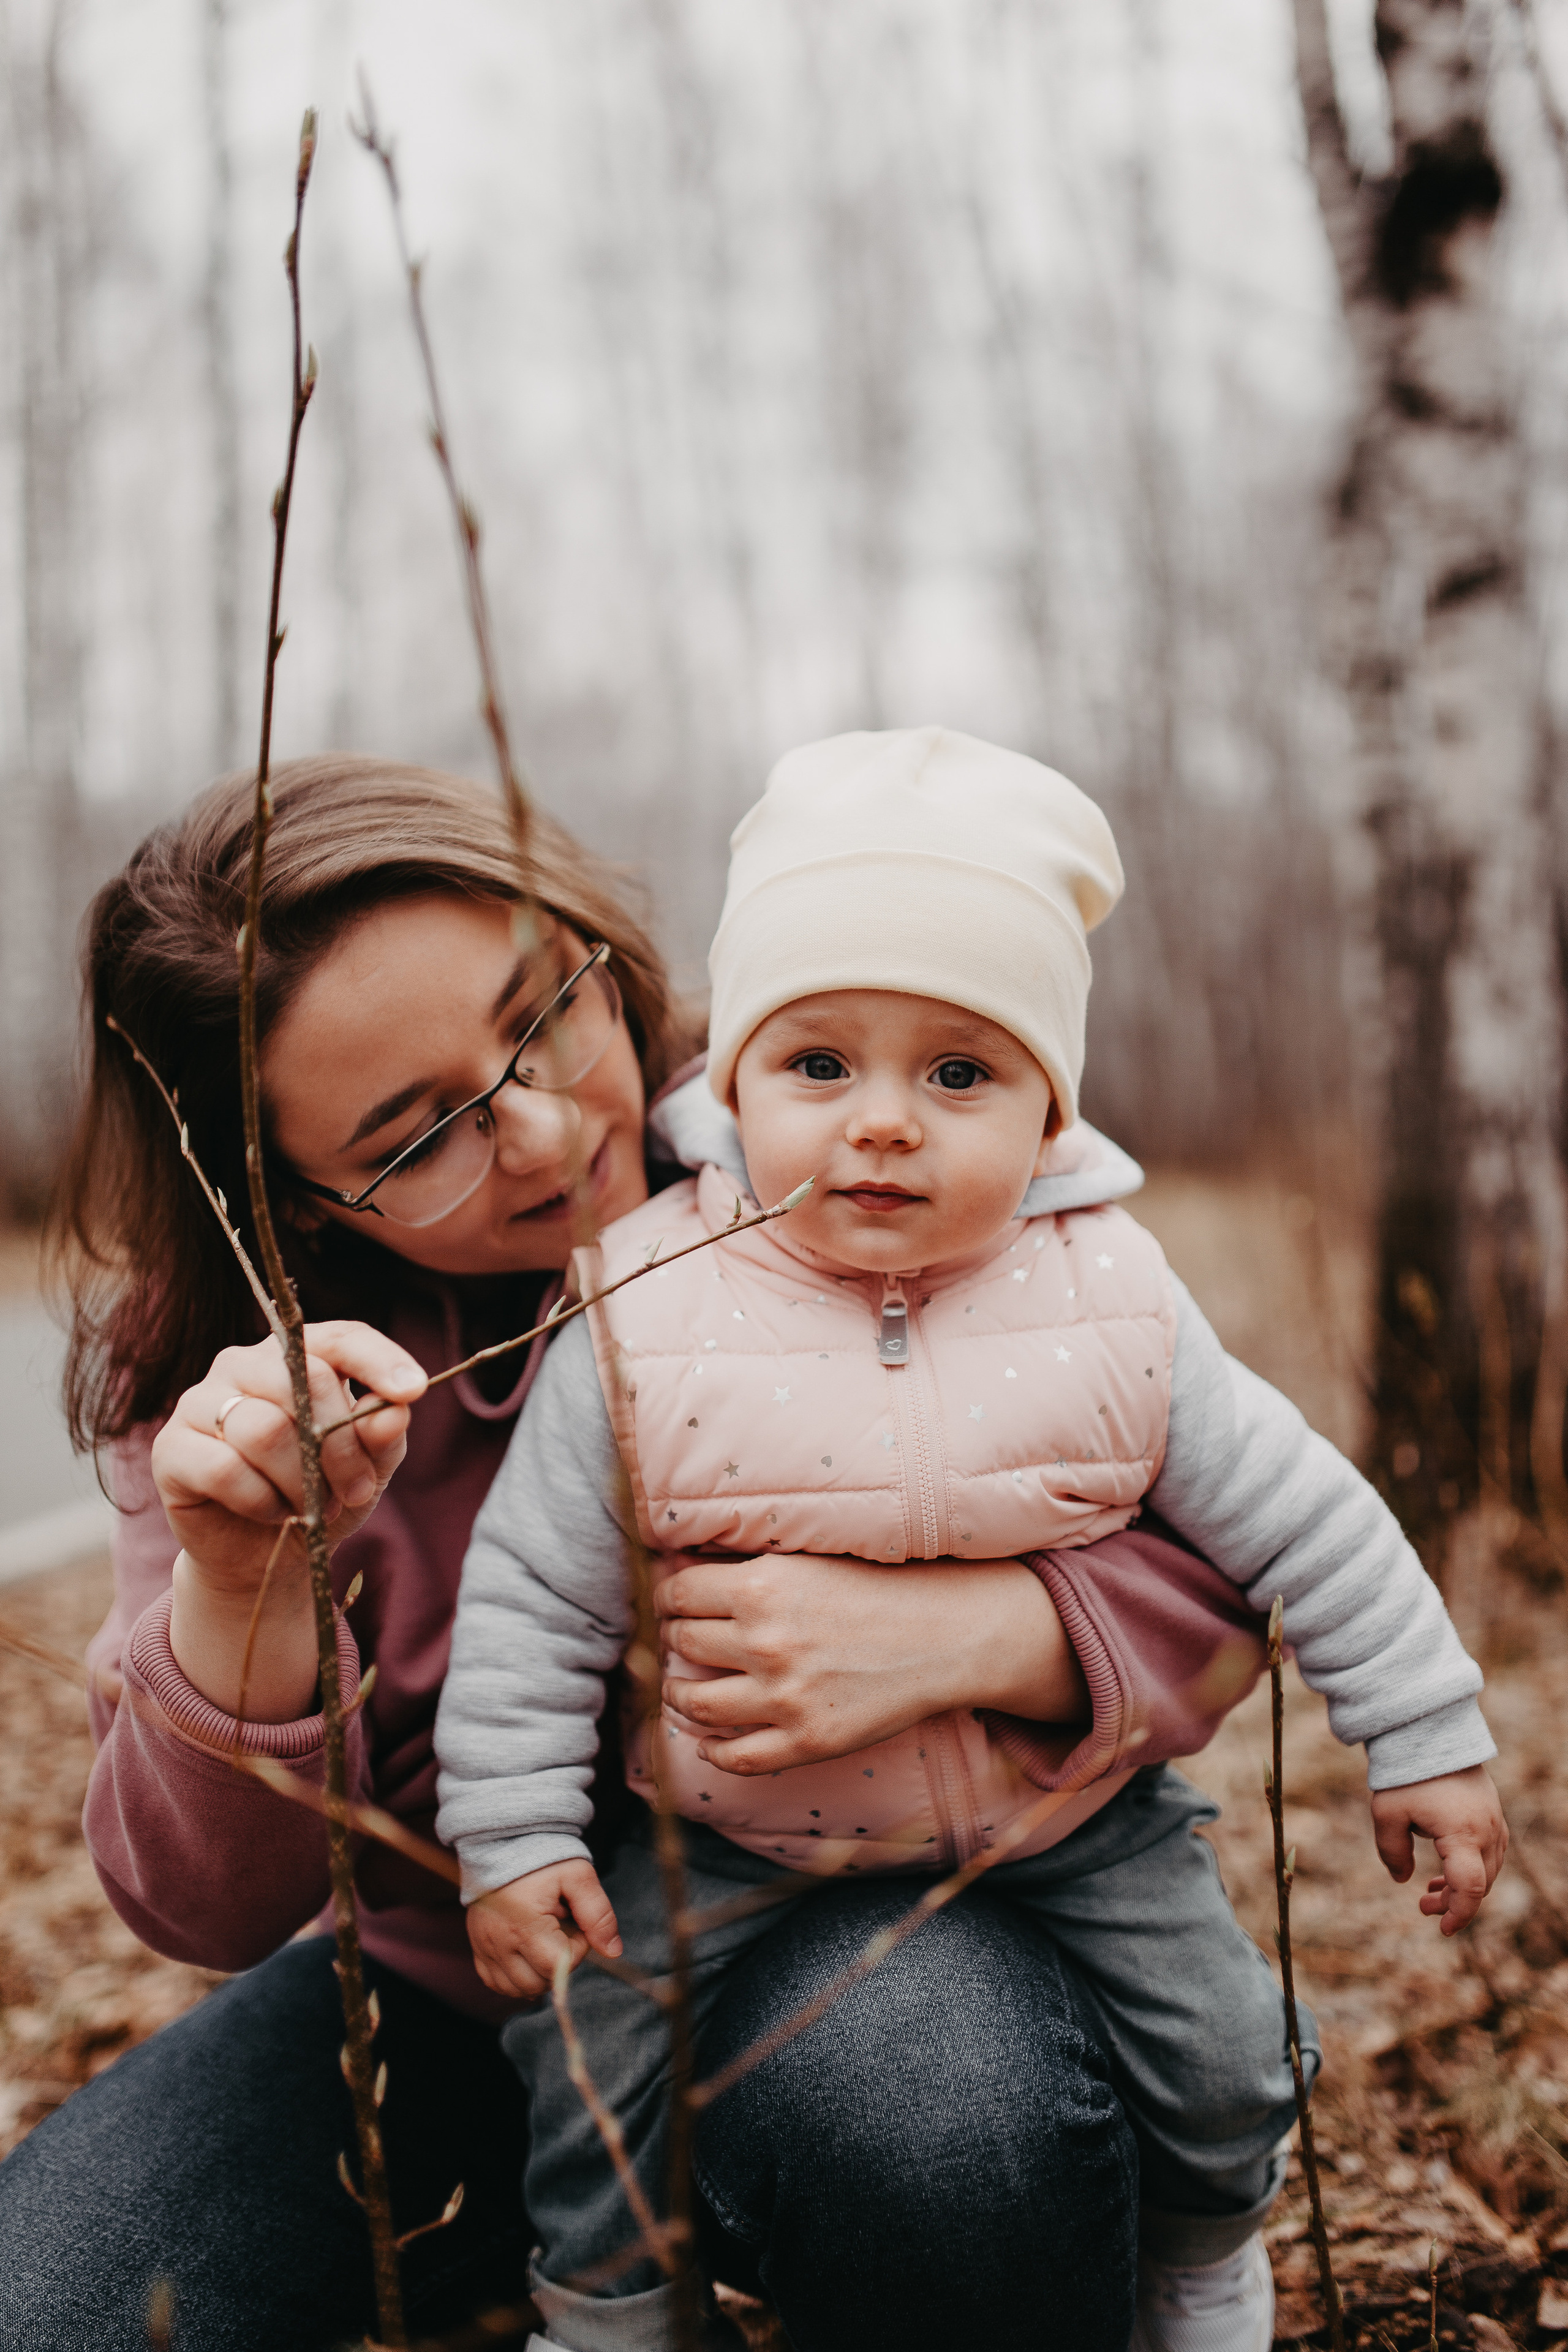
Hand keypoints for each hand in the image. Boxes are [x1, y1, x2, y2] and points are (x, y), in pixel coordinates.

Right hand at [156, 1323, 425, 1721]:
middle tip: (357, 1491)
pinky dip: (261, 1501)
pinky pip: (224, 1468)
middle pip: (304, 1381)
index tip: (414, 1391)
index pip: (339, 1337)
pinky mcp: (171, 1448)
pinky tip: (271, 1512)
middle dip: (342, 1446)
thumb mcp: (368, 1467)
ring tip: (311, 1507)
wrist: (263, 1556)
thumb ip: (382, 1435)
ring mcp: (199, 1401)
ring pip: (264, 1428)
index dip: (379, 1359)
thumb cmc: (318, 1495)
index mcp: (295, 1356)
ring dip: (301, 1480)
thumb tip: (393, 1411)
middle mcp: (243, 1365)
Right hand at [466, 1862, 622, 2000]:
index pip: (558, 1966)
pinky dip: (515, 1979)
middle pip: (538, 1984)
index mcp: (525, 1925)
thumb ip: (598, 1914)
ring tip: (545, 1942)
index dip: (577, 1950)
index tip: (576, 1926)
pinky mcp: (477, 1947)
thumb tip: (613, 1952)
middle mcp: (500, 1942)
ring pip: (517, 1989)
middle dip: (559, 1965)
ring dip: (539, 1975)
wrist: (505, 1841)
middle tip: (562, 1933)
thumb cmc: (544, 1858)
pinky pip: (495, 1983)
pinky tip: (528, 1956)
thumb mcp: (579, 1876)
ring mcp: (485, 1947)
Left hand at [655, 1551, 1088, 1775]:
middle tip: (677, 1642)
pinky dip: (714, 1751)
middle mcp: (764, 1642)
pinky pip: (736, 1757)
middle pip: (681, 1644)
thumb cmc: (880, 1588)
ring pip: (696, 1703)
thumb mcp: (809, 1561)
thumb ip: (750, 1568)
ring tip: (682, 1689)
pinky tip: (711, 1741)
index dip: (669, 1598)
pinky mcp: (806, 1740)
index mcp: (762, 1587)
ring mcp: (784, 1696)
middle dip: (673, 1641)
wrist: (947, 1636)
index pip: (678, 1594)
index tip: (673, 1604)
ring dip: (679, 1695)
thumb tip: (682, 1571)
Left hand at [1370, 1764, 1508, 1935]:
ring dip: (1462, 1887)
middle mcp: (1486, 1831)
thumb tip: (1403, 1880)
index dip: (1458, 1914)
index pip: (1470, 1888)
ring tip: (1429, 1891)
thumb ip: (1392, 1852)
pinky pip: (1489, 1853)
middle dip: (1454, 1903)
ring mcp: (1494, 1822)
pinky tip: (1444, 1871)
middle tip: (1423, 1906)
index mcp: (1463, 1834)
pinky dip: (1470, 1868)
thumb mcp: (1387, 1814)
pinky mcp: (1491, 1814)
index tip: (1442, 1928)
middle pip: (1479, 1884)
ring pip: (1487, 1871)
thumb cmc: (1405, 1773)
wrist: (1429, 1732)